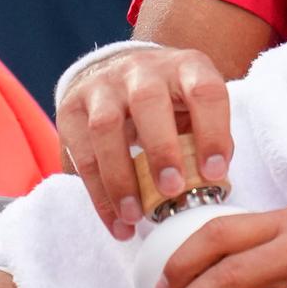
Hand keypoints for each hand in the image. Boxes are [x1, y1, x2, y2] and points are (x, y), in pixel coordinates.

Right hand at [60, 43, 234, 237]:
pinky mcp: (72, 109)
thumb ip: (204, 140)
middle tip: (171, 191)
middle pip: (148, 102)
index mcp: (185, 67)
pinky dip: (98, 193)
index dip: (212, 131)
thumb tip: (211, 183)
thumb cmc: (169, 104)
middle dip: (161, 150)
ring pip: (105, 127)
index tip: (214, 173)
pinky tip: (115, 220)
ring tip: (134, 217)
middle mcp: (142, 70)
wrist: (118, 74)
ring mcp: (103, 87)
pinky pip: (81, 153)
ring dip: (120, 177)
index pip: (204, 91)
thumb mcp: (195, 110)